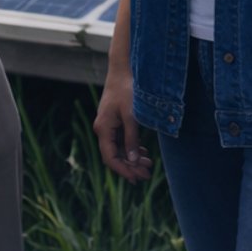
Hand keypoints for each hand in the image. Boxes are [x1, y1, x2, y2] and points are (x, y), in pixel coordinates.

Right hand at [94, 65, 151, 182]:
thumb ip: (132, 139)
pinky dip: (132, 150)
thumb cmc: (127, 92)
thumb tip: (132, 160)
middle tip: (147, 175)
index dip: (123, 170)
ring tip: (148, 165)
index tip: (136, 178)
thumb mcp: (132, 116)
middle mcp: (103, 129)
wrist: (123, 72)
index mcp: (103, 129)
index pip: (110, 157)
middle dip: (129, 167)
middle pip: (114, 156)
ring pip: (119, 150)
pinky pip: (122, 142)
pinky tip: (143, 153)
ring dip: (132, 159)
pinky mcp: (115, 123)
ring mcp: (109, 126)